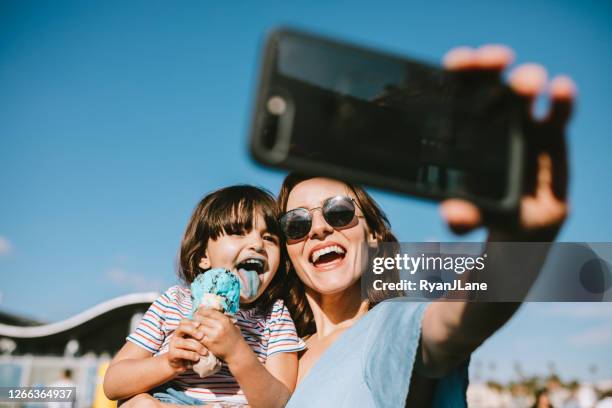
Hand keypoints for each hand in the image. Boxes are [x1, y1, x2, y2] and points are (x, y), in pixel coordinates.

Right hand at [164, 318, 208, 373]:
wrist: (181, 363)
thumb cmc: (193, 349)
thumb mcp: (197, 340)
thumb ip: (202, 332)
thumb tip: (213, 321)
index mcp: (182, 329)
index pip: (185, 321)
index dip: (191, 321)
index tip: (199, 324)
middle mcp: (176, 335)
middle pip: (182, 328)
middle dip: (193, 331)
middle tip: (202, 336)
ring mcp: (173, 344)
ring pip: (184, 342)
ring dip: (196, 347)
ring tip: (205, 352)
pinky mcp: (172, 354)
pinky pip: (181, 353)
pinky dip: (191, 355)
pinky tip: (197, 358)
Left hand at [192, 307, 247, 362]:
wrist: (237, 352)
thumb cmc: (234, 337)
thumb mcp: (231, 324)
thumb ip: (222, 317)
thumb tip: (211, 310)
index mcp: (224, 320)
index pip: (209, 311)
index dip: (201, 311)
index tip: (198, 312)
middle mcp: (219, 326)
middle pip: (201, 318)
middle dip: (195, 319)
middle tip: (192, 320)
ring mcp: (214, 335)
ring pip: (198, 327)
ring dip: (193, 327)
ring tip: (191, 327)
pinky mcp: (209, 343)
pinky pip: (198, 337)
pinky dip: (194, 335)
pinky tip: (193, 335)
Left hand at [439, 45, 575, 240]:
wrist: (522, 226)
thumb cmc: (487, 212)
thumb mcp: (471, 218)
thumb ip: (461, 218)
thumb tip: (452, 214)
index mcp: (461, 130)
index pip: (455, 91)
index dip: (458, 71)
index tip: (458, 63)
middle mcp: (490, 119)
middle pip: (487, 80)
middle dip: (490, 64)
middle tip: (495, 61)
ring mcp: (522, 122)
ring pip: (524, 90)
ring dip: (526, 80)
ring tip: (528, 85)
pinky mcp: (550, 132)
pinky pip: (557, 111)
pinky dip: (561, 98)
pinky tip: (560, 89)